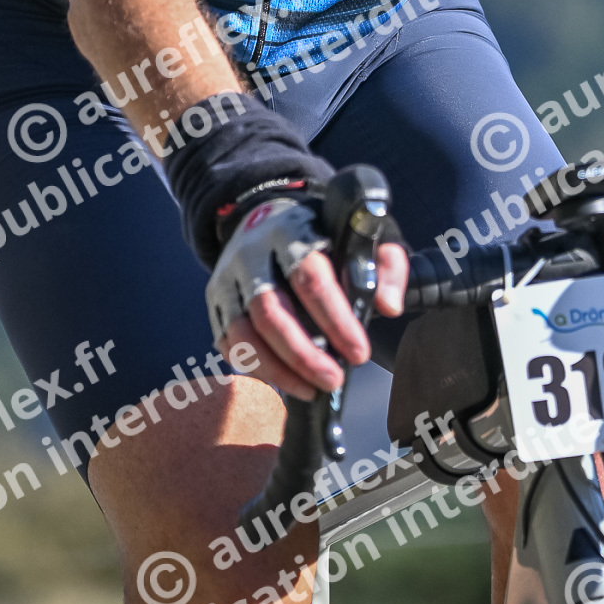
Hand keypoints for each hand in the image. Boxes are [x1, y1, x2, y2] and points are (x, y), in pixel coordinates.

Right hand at [218, 238, 407, 397]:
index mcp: (291, 231)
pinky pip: (229, 344)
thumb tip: (387, 306)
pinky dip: (256, 369)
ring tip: (311, 389)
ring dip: (278, 370)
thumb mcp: (359, 233)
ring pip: (243, 333)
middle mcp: (252, 253)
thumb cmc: (321, 233)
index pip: (310, 277)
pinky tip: (285, 380)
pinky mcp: (215, 302)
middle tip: (333, 380)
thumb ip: (384, 264)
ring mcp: (228, 278)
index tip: (360, 352)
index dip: (335, 318)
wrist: (265, 214)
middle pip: (270, 311)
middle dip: (303, 355)